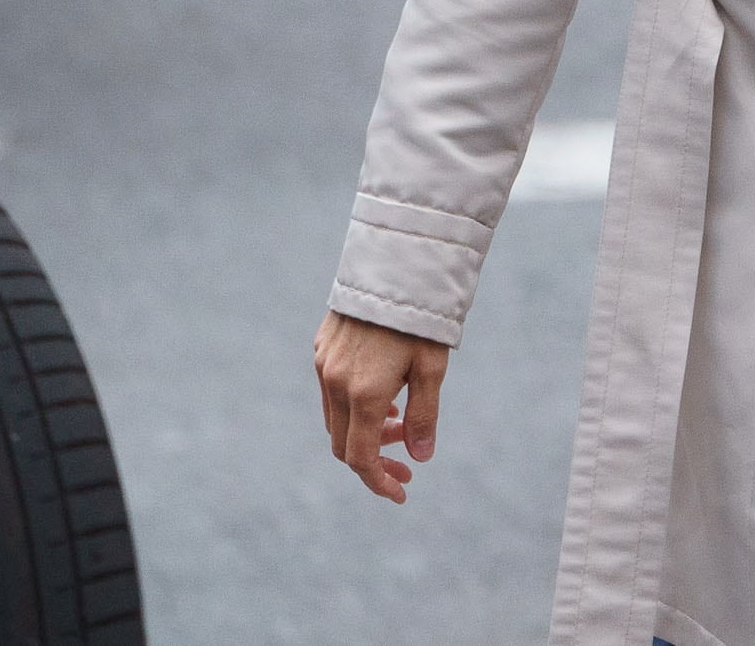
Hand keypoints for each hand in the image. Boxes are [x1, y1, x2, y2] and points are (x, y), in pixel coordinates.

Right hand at [316, 310, 451, 502]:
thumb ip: (424, 416)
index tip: (401, 492)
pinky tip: (382, 398)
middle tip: (406, 462)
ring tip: (398, 424)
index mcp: (364, 394)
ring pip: (335, 419)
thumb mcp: (433, 367)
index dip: (379, 481)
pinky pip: (330, 391)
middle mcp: (335, 382)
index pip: (361, 458)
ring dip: (364, 432)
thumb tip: (420, 458)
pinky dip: (353, 407)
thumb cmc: (422, 316)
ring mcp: (324, 364)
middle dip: (374, 460)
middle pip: (344, 444)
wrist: (397, 262)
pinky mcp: (321, 346)